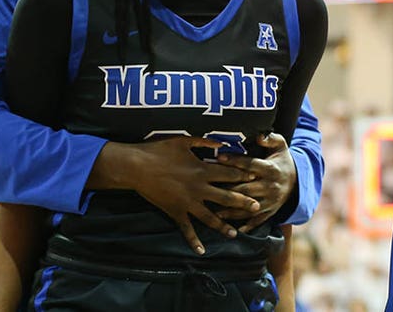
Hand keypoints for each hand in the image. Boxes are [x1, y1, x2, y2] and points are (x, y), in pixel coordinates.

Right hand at [104, 137, 260, 253]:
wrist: (136, 166)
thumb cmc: (159, 150)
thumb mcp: (183, 141)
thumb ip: (204, 143)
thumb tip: (222, 145)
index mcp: (202, 170)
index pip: (229, 175)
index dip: (243, 177)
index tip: (255, 180)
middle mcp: (199, 189)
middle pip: (226, 198)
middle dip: (243, 203)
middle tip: (256, 208)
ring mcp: (188, 203)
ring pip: (210, 218)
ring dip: (223, 226)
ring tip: (235, 233)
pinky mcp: (175, 212)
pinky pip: (187, 229)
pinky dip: (194, 241)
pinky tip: (202, 251)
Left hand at [214, 133, 296, 231]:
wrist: (297, 180)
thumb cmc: (281, 160)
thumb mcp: (281, 146)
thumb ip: (270, 139)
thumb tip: (259, 136)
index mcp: (271, 169)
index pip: (250, 165)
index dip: (234, 161)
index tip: (218, 157)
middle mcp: (270, 186)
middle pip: (246, 188)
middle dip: (228, 188)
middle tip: (209, 187)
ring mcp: (270, 201)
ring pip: (248, 206)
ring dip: (232, 211)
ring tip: (214, 212)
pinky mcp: (270, 211)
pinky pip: (257, 220)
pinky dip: (245, 225)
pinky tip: (231, 228)